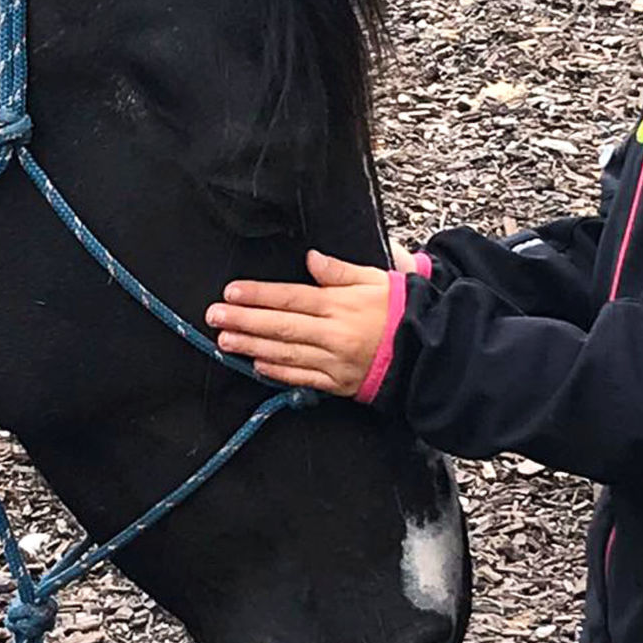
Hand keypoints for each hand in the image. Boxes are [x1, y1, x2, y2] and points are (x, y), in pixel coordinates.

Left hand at [207, 250, 393, 396]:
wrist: (428, 351)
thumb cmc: (401, 310)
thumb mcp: (375, 279)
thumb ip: (340, 271)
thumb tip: (311, 259)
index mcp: (340, 305)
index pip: (290, 298)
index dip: (258, 295)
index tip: (232, 292)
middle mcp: (333, 335)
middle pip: (280, 327)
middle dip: (244, 322)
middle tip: (215, 317)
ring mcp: (334, 362)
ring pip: (285, 354)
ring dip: (252, 348)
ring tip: (225, 341)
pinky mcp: (338, 383)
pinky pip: (302, 378)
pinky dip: (277, 372)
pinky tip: (257, 365)